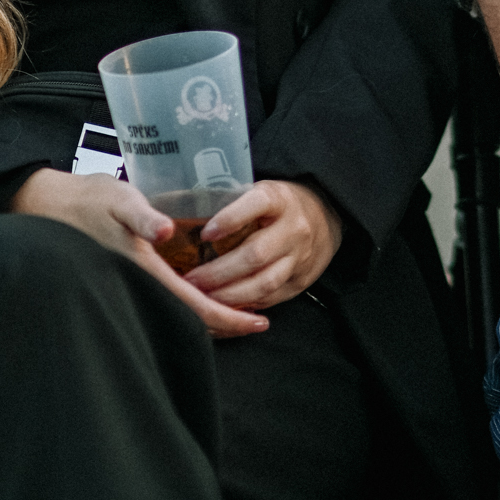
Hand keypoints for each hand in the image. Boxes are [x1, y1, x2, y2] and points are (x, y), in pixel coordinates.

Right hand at [10, 168, 269, 338]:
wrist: (51, 207)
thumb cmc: (89, 199)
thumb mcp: (120, 199)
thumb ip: (144, 216)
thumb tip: (164, 230)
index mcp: (144, 270)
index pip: (195, 305)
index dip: (229, 317)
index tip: (259, 322)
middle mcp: (140, 285)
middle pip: (191, 317)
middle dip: (226, 323)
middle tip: (259, 322)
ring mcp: (134, 284)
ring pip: (178, 311)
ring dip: (210, 314)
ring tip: (241, 311)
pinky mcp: (129, 277)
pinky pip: (166, 299)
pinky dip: (191, 302)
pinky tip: (205, 294)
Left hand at [184, 181, 342, 310]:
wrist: (326, 218)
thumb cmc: (278, 204)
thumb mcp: (259, 190)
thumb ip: (229, 200)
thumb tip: (174, 205)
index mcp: (278, 199)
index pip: (256, 204)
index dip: (231, 219)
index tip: (205, 233)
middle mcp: (292, 228)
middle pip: (255, 254)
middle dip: (219, 272)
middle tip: (190, 281)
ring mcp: (298, 257)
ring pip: (264, 282)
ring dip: (229, 295)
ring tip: (201, 298)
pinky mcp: (299, 281)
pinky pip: (270, 299)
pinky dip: (244, 306)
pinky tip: (222, 308)